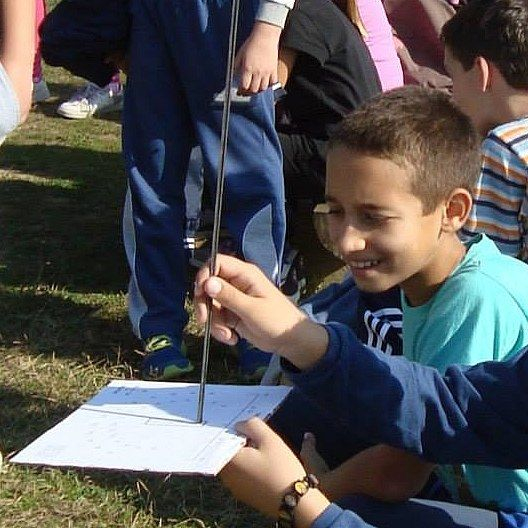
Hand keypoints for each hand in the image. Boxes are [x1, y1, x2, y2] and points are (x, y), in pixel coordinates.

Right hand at [194, 254, 327, 368]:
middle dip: (204, 304)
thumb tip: (207, 282)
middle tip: (204, 319)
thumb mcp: (252, 309)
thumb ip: (229, 296)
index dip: (204, 274)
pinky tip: (232, 338)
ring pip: (210, 304)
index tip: (200, 292)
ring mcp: (233, 299)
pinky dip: (219, 329)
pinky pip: (216, 318)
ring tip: (227, 335)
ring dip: (213, 322)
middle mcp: (236, 283)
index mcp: (244, 274)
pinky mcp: (232, 314)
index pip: (216, 262)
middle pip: (207, 285)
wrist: (289, 341)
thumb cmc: (277, 320)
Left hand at [220, 417, 329, 523]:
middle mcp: (227, 476)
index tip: (248, 424)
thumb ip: (253, 425)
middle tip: (257, 434)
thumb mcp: (269, 439)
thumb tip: (240, 425)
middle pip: (229, 450)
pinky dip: (249, 466)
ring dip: (246, 454)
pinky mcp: (244, 494)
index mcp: (230, 460)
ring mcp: (235, 487)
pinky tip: (265, 464)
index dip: (237, 428)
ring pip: (236, 462)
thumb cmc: (281, 468)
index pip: (225, 437)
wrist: (295, 501)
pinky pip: (242, 474)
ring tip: (264, 449)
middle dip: (241, 440)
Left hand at [235, 21, 280, 93]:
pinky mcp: (274, 70)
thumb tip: (234, 76)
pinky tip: (266, 82)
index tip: (240, 89)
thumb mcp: (240, 54)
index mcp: (247, 68)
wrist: (265, 36)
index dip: (241, 89)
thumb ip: (236, 66)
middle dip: (249, 91)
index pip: (244, 86)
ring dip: (259, 89)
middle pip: (253, 90)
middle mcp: (257, 72)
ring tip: (256, 86)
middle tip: (248, 89)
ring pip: (263, 88)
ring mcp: (266, 72)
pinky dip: (269, 84)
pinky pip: (273, 82)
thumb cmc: (251, 43)